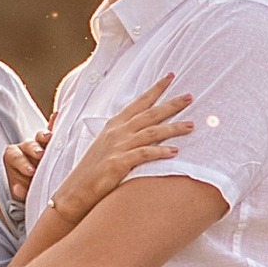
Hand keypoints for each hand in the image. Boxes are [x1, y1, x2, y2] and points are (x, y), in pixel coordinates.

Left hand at [3, 121, 52, 206]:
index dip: (22, 163)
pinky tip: (57, 115)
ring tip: (50, 138)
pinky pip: (53, 130)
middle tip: (40, 155)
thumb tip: (19, 189)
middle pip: (28, 144)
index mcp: (13, 158)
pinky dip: (54, 122)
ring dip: (45, 136)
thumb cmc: (28, 190)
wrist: (39, 188)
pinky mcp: (53, 142)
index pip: (14, 157)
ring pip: (41, 137)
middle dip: (33, 149)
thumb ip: (19, 191)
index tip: (30, 172)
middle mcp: (26, 148)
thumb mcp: (21, 193)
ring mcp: (40, 143)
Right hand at [53, 76, 193, 221]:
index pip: (139, 102)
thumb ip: (125, 134)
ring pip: (151, 132)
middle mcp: (117, 131)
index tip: (171, 76)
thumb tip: (145, 129)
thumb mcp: (108, 144)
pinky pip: (144, 154)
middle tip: (190, 97)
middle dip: (171, 104)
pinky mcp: (119, 163)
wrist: (76, 189)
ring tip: (191, 125)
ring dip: (173, 128)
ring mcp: (118, 146)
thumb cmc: (94, 168)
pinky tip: (175, 151)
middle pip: (150, 113)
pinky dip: (160, 151)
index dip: (155, 88)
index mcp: (114, 124)